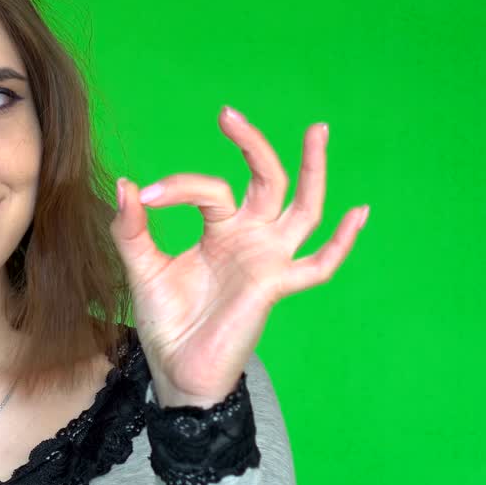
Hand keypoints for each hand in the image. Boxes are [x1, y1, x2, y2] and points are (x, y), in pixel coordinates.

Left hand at [110, 106, 368, 407]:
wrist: (175, 370)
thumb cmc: (166, 321)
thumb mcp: (142, 268)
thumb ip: (132, 230)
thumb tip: (126, 184)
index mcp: (220, 230)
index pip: (212, 189)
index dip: (181, 186)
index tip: (146, 195)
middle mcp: (250, 238)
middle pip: (266, 180)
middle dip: (253, 145)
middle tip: (228, 114)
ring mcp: (268, 260)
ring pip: (302, 208)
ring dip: (313, 170)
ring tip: (317, 130)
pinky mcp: (275, 286)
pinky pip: (317, 266)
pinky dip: (341, 242)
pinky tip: (359, 213)